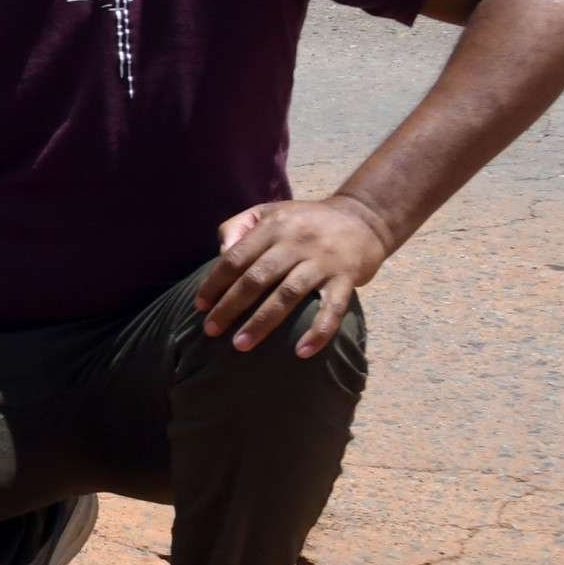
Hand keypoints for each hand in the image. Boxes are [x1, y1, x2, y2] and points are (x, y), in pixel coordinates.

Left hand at [196, 195, 393, 355]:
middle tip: (210, 331)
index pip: (236, 258)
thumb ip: (238, 227)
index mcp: (272, 228)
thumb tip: (219, 254)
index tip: (200, 306)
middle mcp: (296, 243)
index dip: (215, 283)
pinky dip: (318, 331)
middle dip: (230, 307)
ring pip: (288, 294)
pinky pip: (332, 308)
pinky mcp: (346, 278)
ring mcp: (322, 261)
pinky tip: (302, 352)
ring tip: (241, 345)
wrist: (364, 218)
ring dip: (262, 322)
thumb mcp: (269, 212)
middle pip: (256, 278)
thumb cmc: (305, 220)